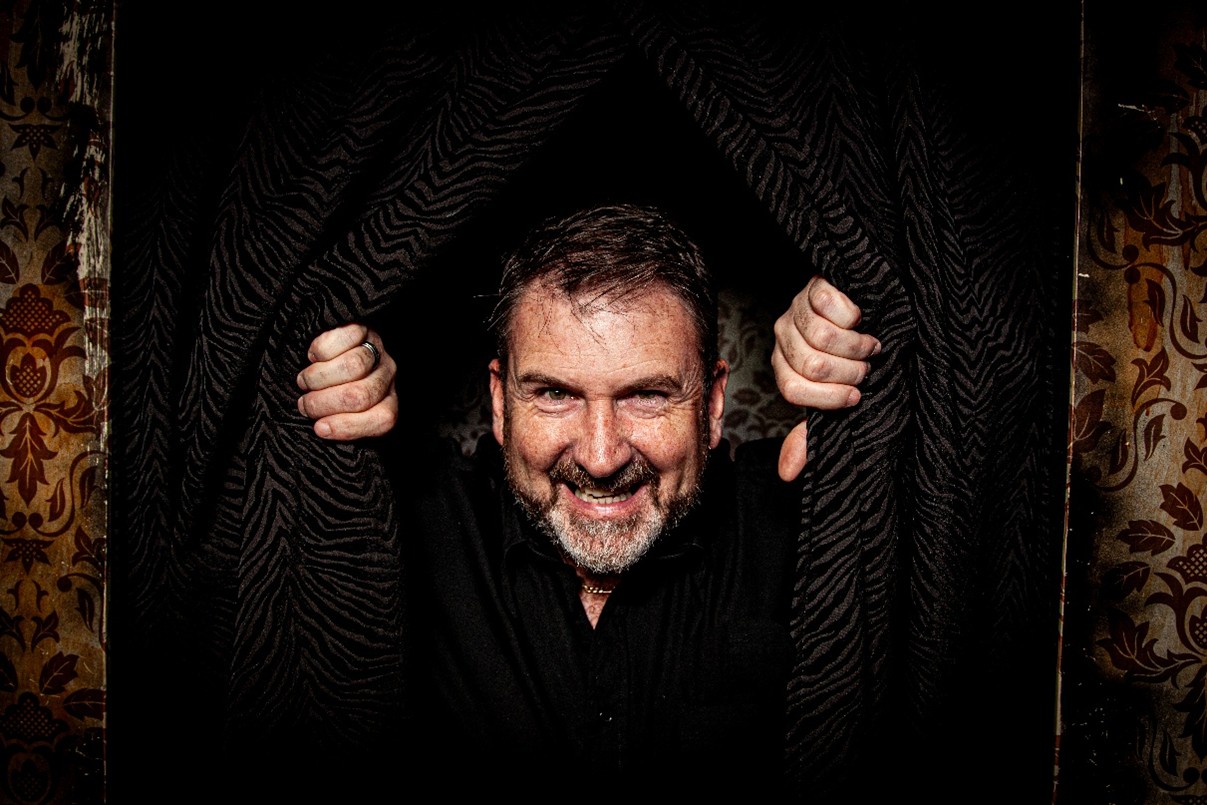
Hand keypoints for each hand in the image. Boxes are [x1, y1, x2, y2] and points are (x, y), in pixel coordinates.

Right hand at [297, 323, 397, 439]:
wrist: (330, 354)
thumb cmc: (329, 392)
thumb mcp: (335, 415)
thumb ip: (334, 422)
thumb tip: (321, 428)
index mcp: (388, 405)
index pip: (381, 420)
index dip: (347, 427)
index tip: (319, 428)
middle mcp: (387, 378)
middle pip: (360, 394)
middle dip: (323, 403)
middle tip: (304, 403)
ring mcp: (378, 351)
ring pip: (352, 366)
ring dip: (318, 377)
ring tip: (305, 381)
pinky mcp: (364, 329)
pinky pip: (345, 338)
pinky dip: (322, 350)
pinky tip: (314, 357)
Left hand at [772, 276, 879, 481]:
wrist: (873, 309)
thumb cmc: (856, 358)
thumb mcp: (837, 397)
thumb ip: (812, 432)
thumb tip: (787, 473)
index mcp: (785, 368)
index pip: (793, 390)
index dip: (829, 397)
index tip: (855, 395)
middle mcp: (783, 339)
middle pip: (811, 365)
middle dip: (850, 370)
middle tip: (866, 365)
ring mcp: (795, 310)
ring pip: (822, 338)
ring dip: (857, 345)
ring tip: (868, 344)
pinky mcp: (813, 286)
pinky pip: (829, 305)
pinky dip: (854, 315)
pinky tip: (860, 317)